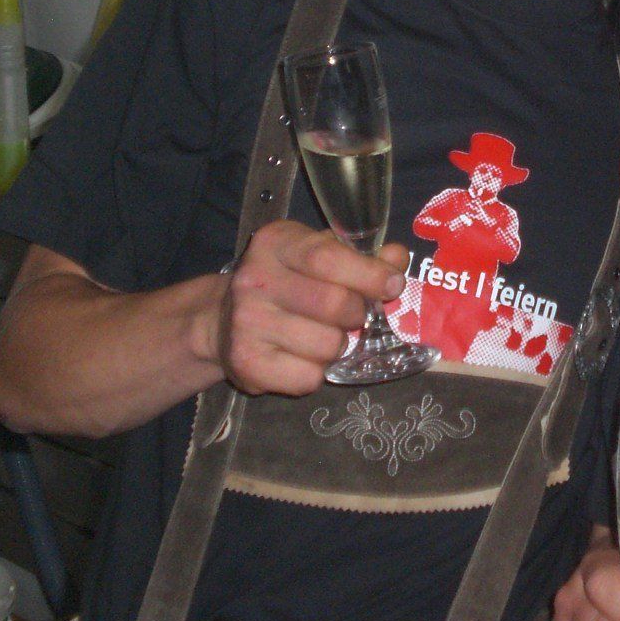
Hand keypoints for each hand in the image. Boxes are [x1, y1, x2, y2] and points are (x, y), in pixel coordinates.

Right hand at [214, 220, 407, 395]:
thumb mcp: (319, 255)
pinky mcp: (245, 362)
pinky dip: (317, 372)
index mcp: (276, 243)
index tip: (392, 286)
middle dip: (357, 314)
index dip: (369, 275)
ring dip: (338, 346)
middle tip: (352, 315)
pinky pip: (308, 378)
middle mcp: (255, 279)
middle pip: (335, 304)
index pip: (328, 258)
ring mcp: (246, 322)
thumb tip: (398, 259)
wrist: (221, 319)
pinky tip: (302, 356)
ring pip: (328, 345)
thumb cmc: (286, 281)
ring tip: (322, 335)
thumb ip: (363, 257)